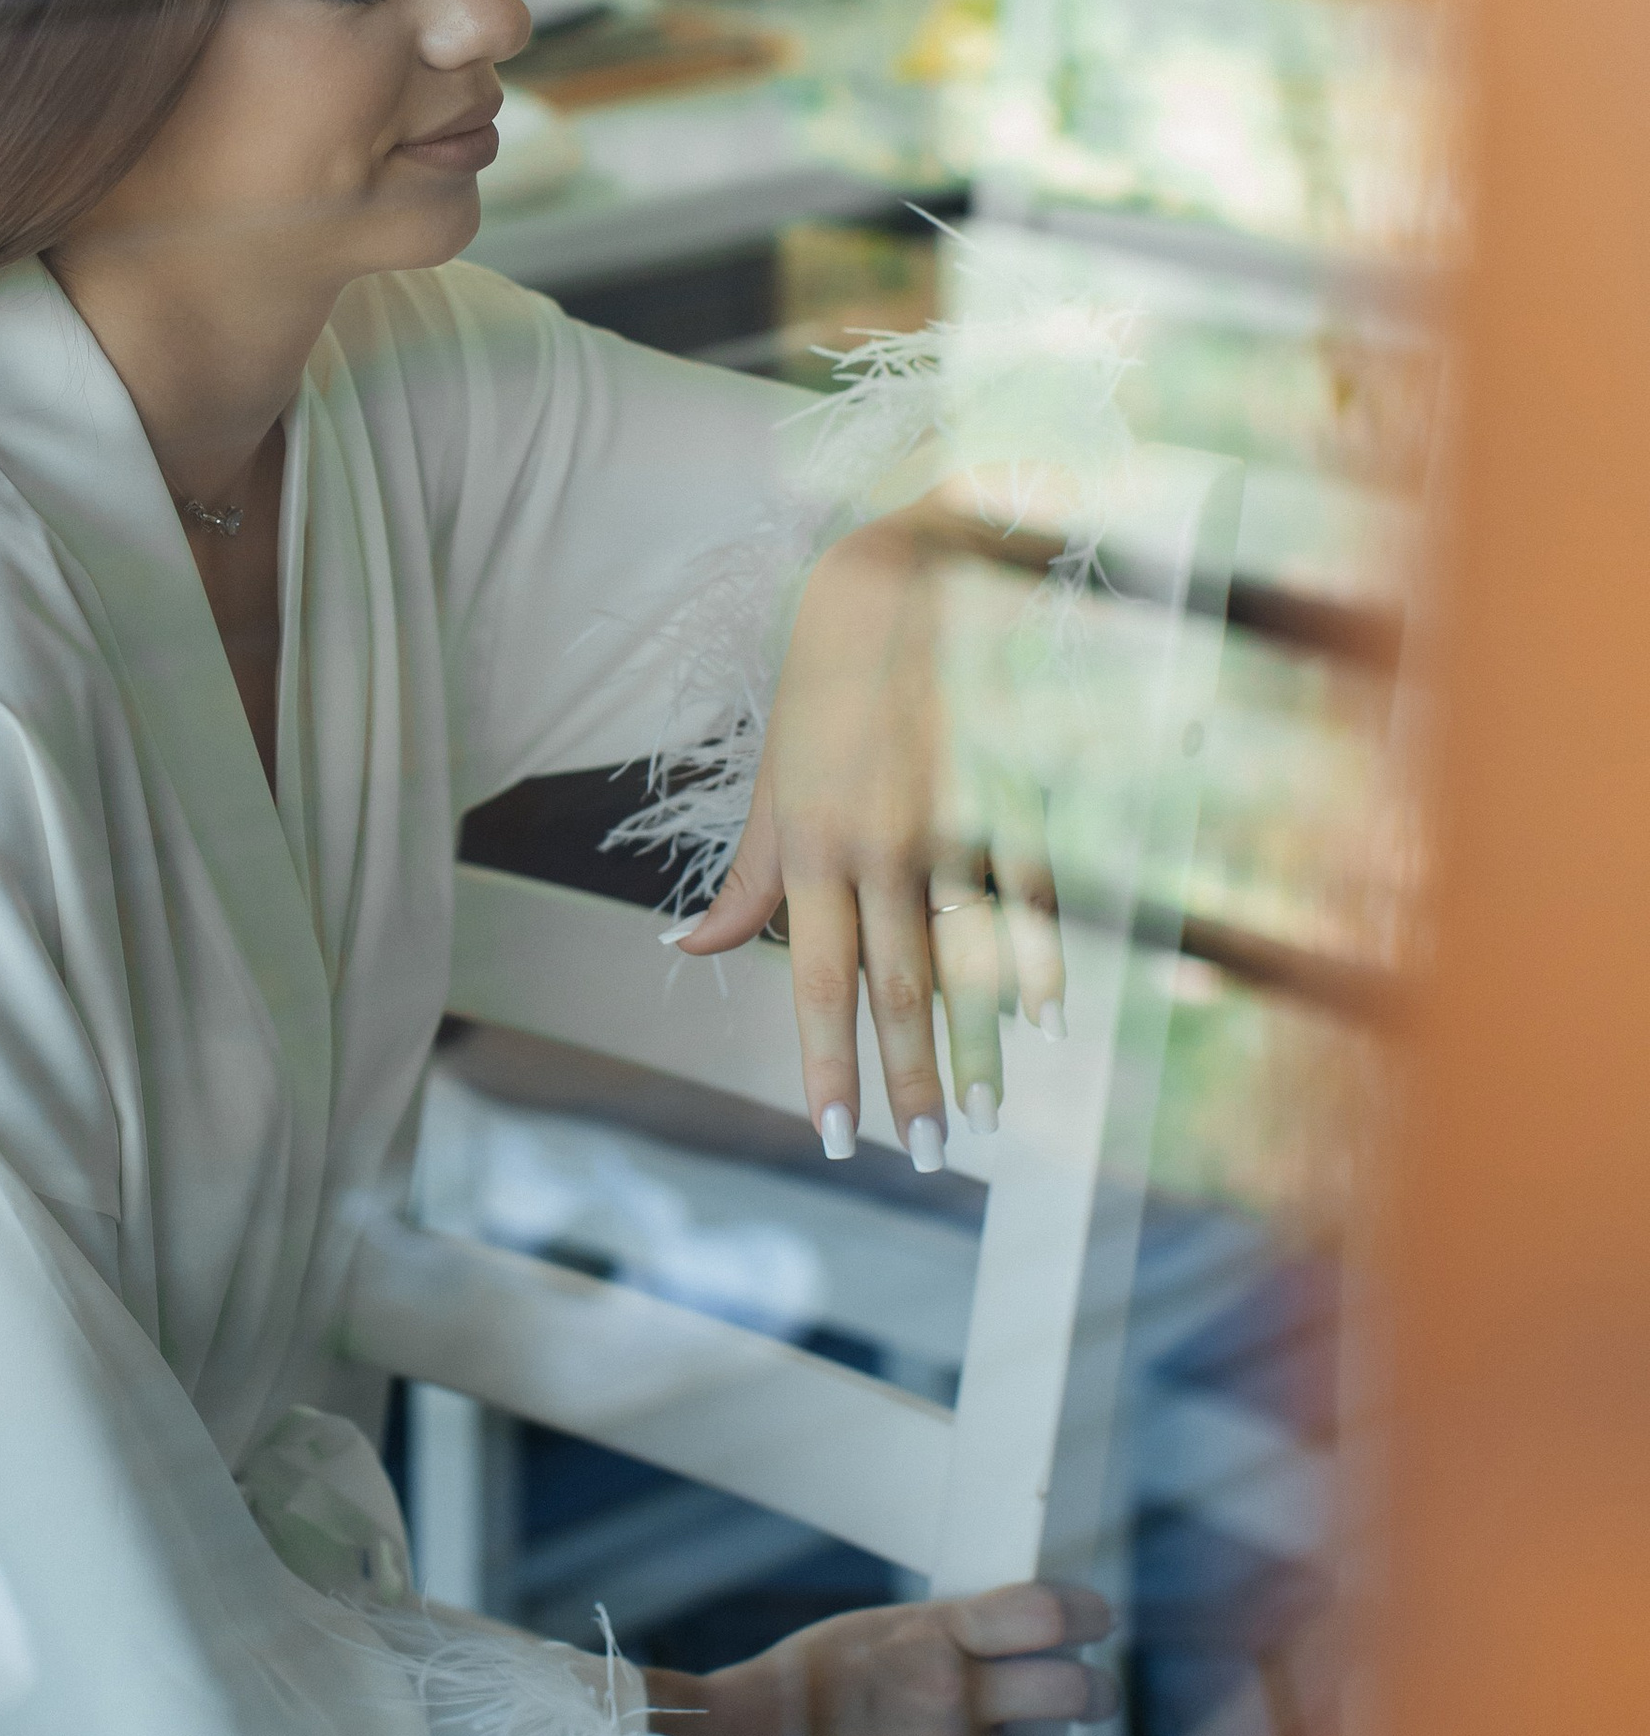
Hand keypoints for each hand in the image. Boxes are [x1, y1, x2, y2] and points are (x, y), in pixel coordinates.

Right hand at [651, 1582, 1117, 1735]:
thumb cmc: (795, 1686)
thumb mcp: (868, 1633)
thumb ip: (938, 1635)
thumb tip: (1000, 1640)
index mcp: (934, 1637)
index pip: (1045, 1611)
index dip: (1089, 1614)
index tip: (1103, 1623)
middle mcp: (952, 1699)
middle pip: (1074, 1692)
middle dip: (1097, 1697)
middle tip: (1095, 1701)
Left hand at [675, 500, 1065, 1160]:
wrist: (906, 580)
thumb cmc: (826, 687)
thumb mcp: (774, 777)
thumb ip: (747, 879)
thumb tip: (687, 950)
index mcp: (815, 844)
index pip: (817, 981)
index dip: (828, 1065)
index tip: (837, 1140)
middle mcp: (885, 844)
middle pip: (903, 988)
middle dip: (913, 1081)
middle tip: (930, 1155)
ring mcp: (956, 821)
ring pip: (972, 956)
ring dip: (983, 1045)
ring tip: (988, 1114)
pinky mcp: (1014, 794)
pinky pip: (1032, 896)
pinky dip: (1042, 961)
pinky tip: (1047, 1020)